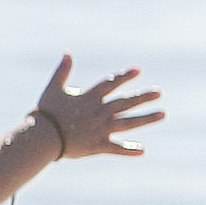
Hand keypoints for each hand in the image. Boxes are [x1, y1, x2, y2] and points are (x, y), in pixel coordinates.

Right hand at [33, 57, 160, 158]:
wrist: (44, 138)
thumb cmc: (47, 112)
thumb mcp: (53, 88)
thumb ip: (62, 71)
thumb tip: (67, 53)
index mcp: (90, 98)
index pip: (111, 84)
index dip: (124, 76)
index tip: (138, 71)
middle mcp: (100, 112)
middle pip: (126, 103)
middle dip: (143, 97)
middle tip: (158, 93)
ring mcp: (101, 129)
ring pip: (128, 124)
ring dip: (146, 119)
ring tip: (162, 115)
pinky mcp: (98, 145)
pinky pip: (116, 149)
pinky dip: (129, 150)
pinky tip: (142, 151)